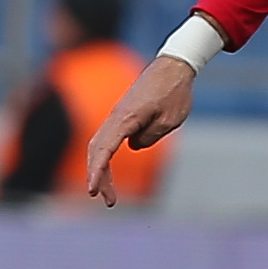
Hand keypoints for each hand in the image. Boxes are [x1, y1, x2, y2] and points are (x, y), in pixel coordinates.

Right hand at [87, 55, 193, 206]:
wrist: (173, 67)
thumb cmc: (174, 93)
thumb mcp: (169, 121)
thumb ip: (149, 137)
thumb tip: (134, 145)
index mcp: (126, 118)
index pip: (105, 149)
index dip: (97, 172)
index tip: (93, 191)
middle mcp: (116, 117)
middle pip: (97, 150)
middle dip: (99, 178)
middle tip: (109, 201)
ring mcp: (117, 116)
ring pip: (99, 146)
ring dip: (100, 170)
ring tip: (109, 194)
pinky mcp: (122, 116)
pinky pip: (107, 139)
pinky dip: (105, 158)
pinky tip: (110, 173)